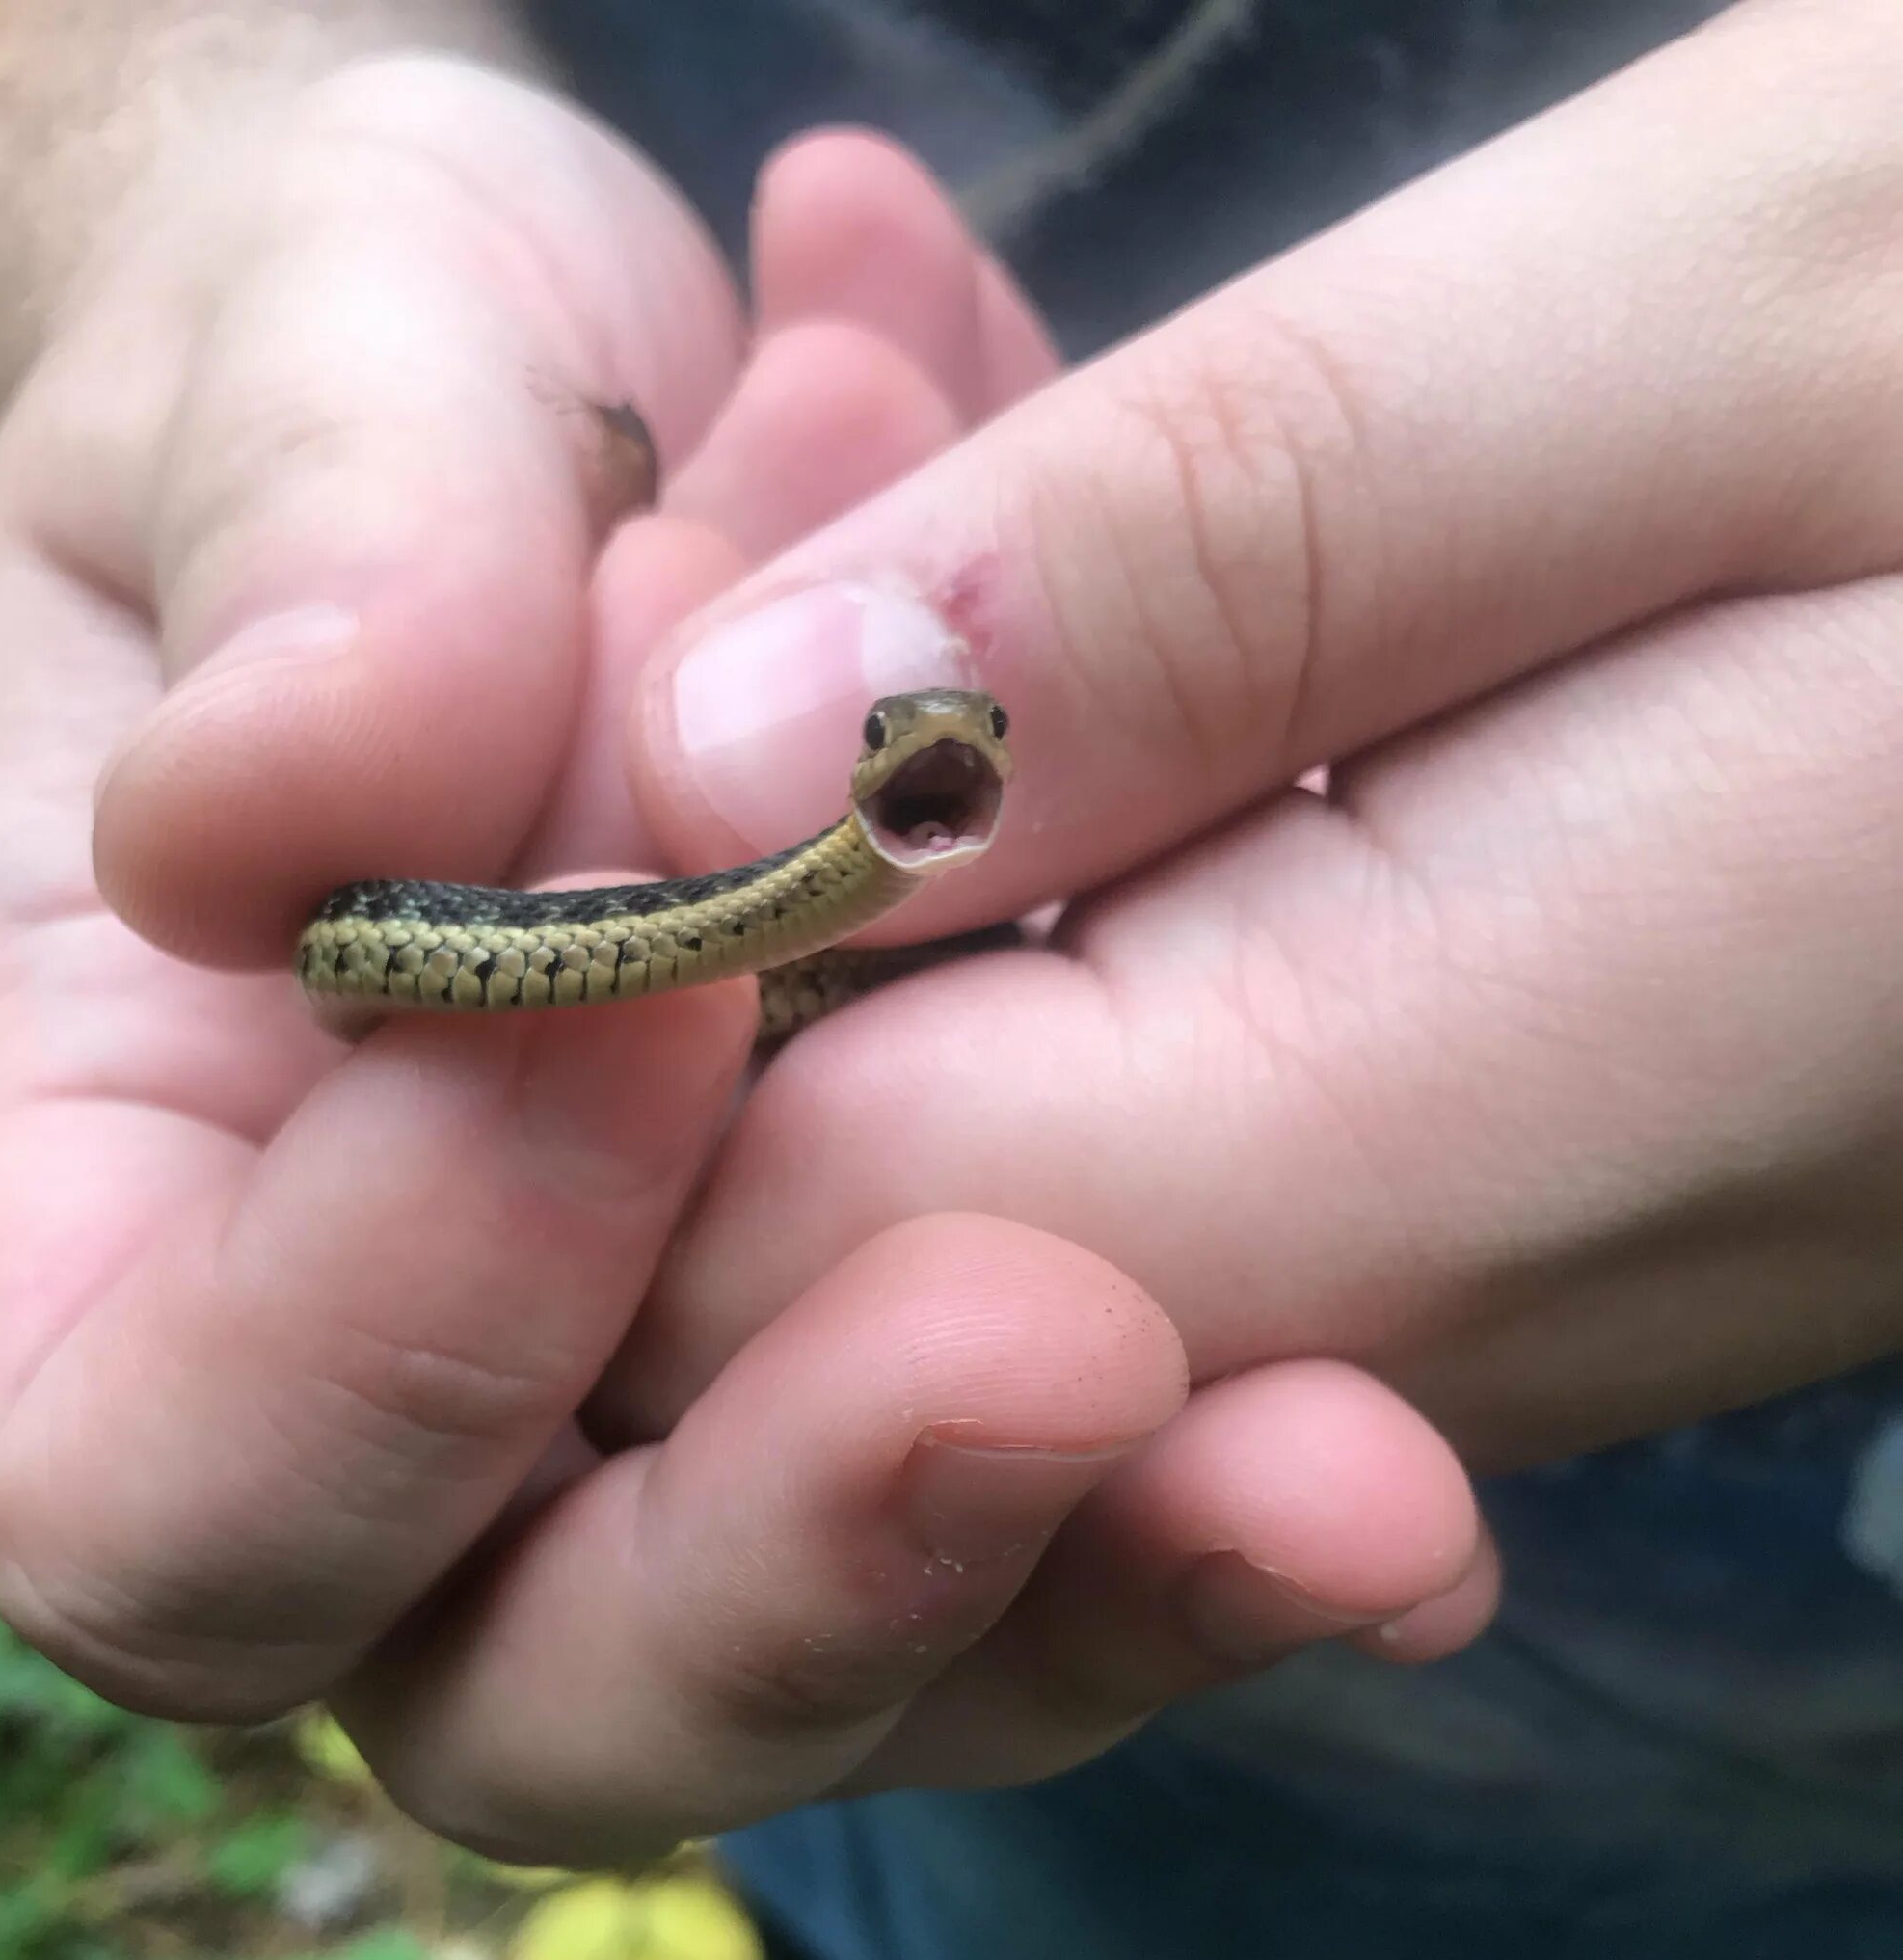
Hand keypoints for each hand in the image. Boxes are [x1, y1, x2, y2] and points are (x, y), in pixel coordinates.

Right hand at [0, 91, 1486, 1862]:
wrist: (575, 428)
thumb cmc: (370, 386)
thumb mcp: (310, 350)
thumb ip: (305, 555)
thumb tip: (280, 811)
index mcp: (111, 1260)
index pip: (168, 1483)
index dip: (386, 1333)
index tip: (641, 986)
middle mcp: (390, 1449)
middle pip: (531, 1710)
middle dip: (795, 1570)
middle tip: (1065, 1355)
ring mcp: (677, 1473)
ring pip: (863, 1696)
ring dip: (1101, 1597)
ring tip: (1357, 1477)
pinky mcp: (932, 1430)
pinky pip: (1077, 1565)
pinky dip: (1234, 1508)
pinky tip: (1412, 1464)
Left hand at [614, 0, 1902, 1476]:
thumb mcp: (1746, 317)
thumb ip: (1196, 582)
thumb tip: (682, 778)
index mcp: (1389, 1143)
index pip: (748, 1249)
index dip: (545, 991)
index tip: (577, 580)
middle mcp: (1353, 1310)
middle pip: (758, 1289)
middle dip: (618, 906)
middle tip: (733, 424)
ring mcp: (1394, 1280)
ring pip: (868, 1184)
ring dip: (770, 804)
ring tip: (847, 365)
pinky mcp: (1429, 1173)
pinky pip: (1041, 1063)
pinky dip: (935, 797)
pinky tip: (942, 449)